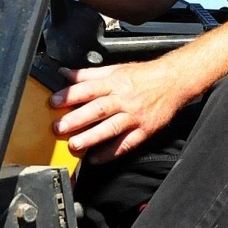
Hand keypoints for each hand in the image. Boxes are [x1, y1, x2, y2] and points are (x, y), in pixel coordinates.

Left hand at [49, 59, 192, 163]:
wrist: (173, 81)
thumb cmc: (143, 76)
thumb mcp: (115, 69)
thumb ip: (87, 74)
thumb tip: (64, 73)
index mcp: (114, 83)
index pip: (88, 88)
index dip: (70, 95)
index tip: (54, 102)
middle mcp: (124, 99)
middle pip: (98, 109)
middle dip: (77, 119)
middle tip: (59, 128)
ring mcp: (134, 116)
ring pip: (111, 128)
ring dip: (92, 137)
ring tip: (75, 145)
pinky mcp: (144, 130)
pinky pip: (126, 143)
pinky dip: (111, 152)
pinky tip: (96, 158)